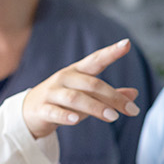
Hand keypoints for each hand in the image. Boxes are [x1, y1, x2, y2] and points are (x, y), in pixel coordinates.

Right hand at [21, 39, 140, 138]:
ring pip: (75, 98)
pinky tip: (75, 120)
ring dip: (95, 107)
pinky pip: (54, 112)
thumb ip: (108, 95)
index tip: (126, 44)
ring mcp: (52, 93)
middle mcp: (65, 78)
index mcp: (77, 72)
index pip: (96, 59)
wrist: (28, 112)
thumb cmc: (63, 101)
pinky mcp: (42, 110)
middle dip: (113, 97)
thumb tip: (135, 94)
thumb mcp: (86, 96)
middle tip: (132, 110)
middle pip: (91, 84)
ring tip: (113, 117)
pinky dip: (65, 116)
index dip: (111, 52)